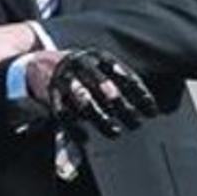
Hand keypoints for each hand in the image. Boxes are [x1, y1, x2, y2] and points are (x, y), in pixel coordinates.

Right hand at [42, 48, 157, 136]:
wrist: (44, 63)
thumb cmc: (87, 74)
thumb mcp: (103, 70)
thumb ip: (124, 85)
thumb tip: (151, 110)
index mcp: (100, 57)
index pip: (125, 76)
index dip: (141, 94)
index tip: (152, 113)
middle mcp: (82, 64)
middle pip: (105, 86)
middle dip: (122, 106)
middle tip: (135, 124)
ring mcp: (65, 78)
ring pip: (84, 99)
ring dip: (100, 118)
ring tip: (114, 132)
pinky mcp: (51, 93)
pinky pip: (62, 112)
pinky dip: (74, 127)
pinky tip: (85, 138)